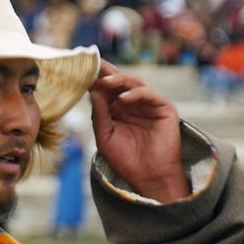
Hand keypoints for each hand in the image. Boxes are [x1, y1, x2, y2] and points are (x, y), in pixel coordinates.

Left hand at [88, 60, 189, 202]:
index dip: (94, 79)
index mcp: (117, 108)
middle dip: (106, 73)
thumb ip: (99, 114)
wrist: (148, 177)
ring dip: (118, 80)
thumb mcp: (105, 136)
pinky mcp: (163, 107)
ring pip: (134, 83)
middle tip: (93, 66)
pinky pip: (149, 94)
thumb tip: (92, 91)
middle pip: (119, 81)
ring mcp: (148, 104)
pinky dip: (135, 94)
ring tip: (104, 82)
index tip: (79, 71)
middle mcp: (132, 102)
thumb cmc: (126, 159)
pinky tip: (122, 99)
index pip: (105, 88)